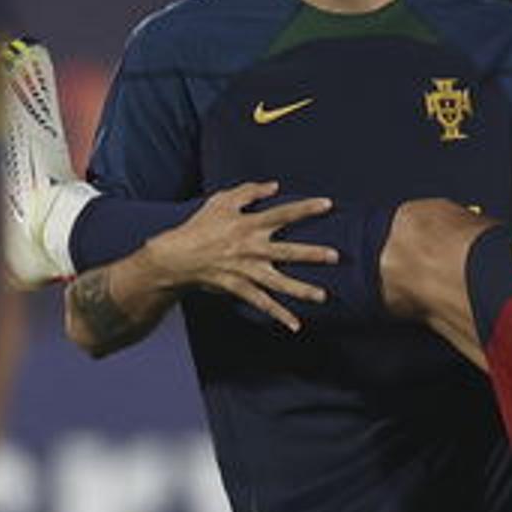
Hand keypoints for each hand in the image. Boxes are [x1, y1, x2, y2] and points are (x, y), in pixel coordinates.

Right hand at [137, 181, 339, 330]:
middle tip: (335, 256)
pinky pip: (262, 303)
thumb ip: (249, 191)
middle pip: (287, 250)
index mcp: (249, 224)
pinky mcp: (238, 288)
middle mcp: (251, 248)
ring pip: (279, 282)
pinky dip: (278, 315)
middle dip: (312, 254)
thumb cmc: (200, 226)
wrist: (176, 257)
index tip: (328, 204)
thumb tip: (275, 186)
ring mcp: (245, 270)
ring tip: (323, 296)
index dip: (306, 208)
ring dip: (301, 290)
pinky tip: (295, 325)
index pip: (283, 214)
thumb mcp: (221, 201)